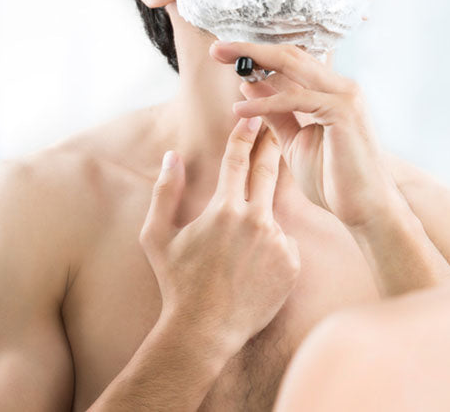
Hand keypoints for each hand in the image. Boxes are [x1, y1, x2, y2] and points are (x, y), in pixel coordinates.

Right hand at [139, 117, 300, 354]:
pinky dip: (272, 250)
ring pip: (273, 216)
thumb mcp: (157, 237)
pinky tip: (252, 272)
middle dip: (272, 147)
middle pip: (269, 171)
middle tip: (276, 130)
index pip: (238, 160)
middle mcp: (255, 221)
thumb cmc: (177, 284)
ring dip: (260, 221)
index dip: (246, 136)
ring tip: (238, 254)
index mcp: (223, 210)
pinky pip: (285, 244)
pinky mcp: (292, 263)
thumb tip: (173, 156)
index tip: (253, 120)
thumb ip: (164, 192)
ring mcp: (277, 242)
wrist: (205, 330)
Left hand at [209, 42, 399, 231]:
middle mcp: (342, 86)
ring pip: (293, 64)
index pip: (292, 61)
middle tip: (217, 49)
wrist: (364, 208)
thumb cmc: (334, 180)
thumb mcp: (294, 141)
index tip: (226, 53)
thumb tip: (250, 86)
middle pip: (290, 54)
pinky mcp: (343, 110)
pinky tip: (241, 109)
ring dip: (254, 61)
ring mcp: (345, 95)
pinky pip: (295, 99)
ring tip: (223, 61)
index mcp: (333, 91)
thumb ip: (276, 114)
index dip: (258, 54)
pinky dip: (265, 102)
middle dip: (250, 48)